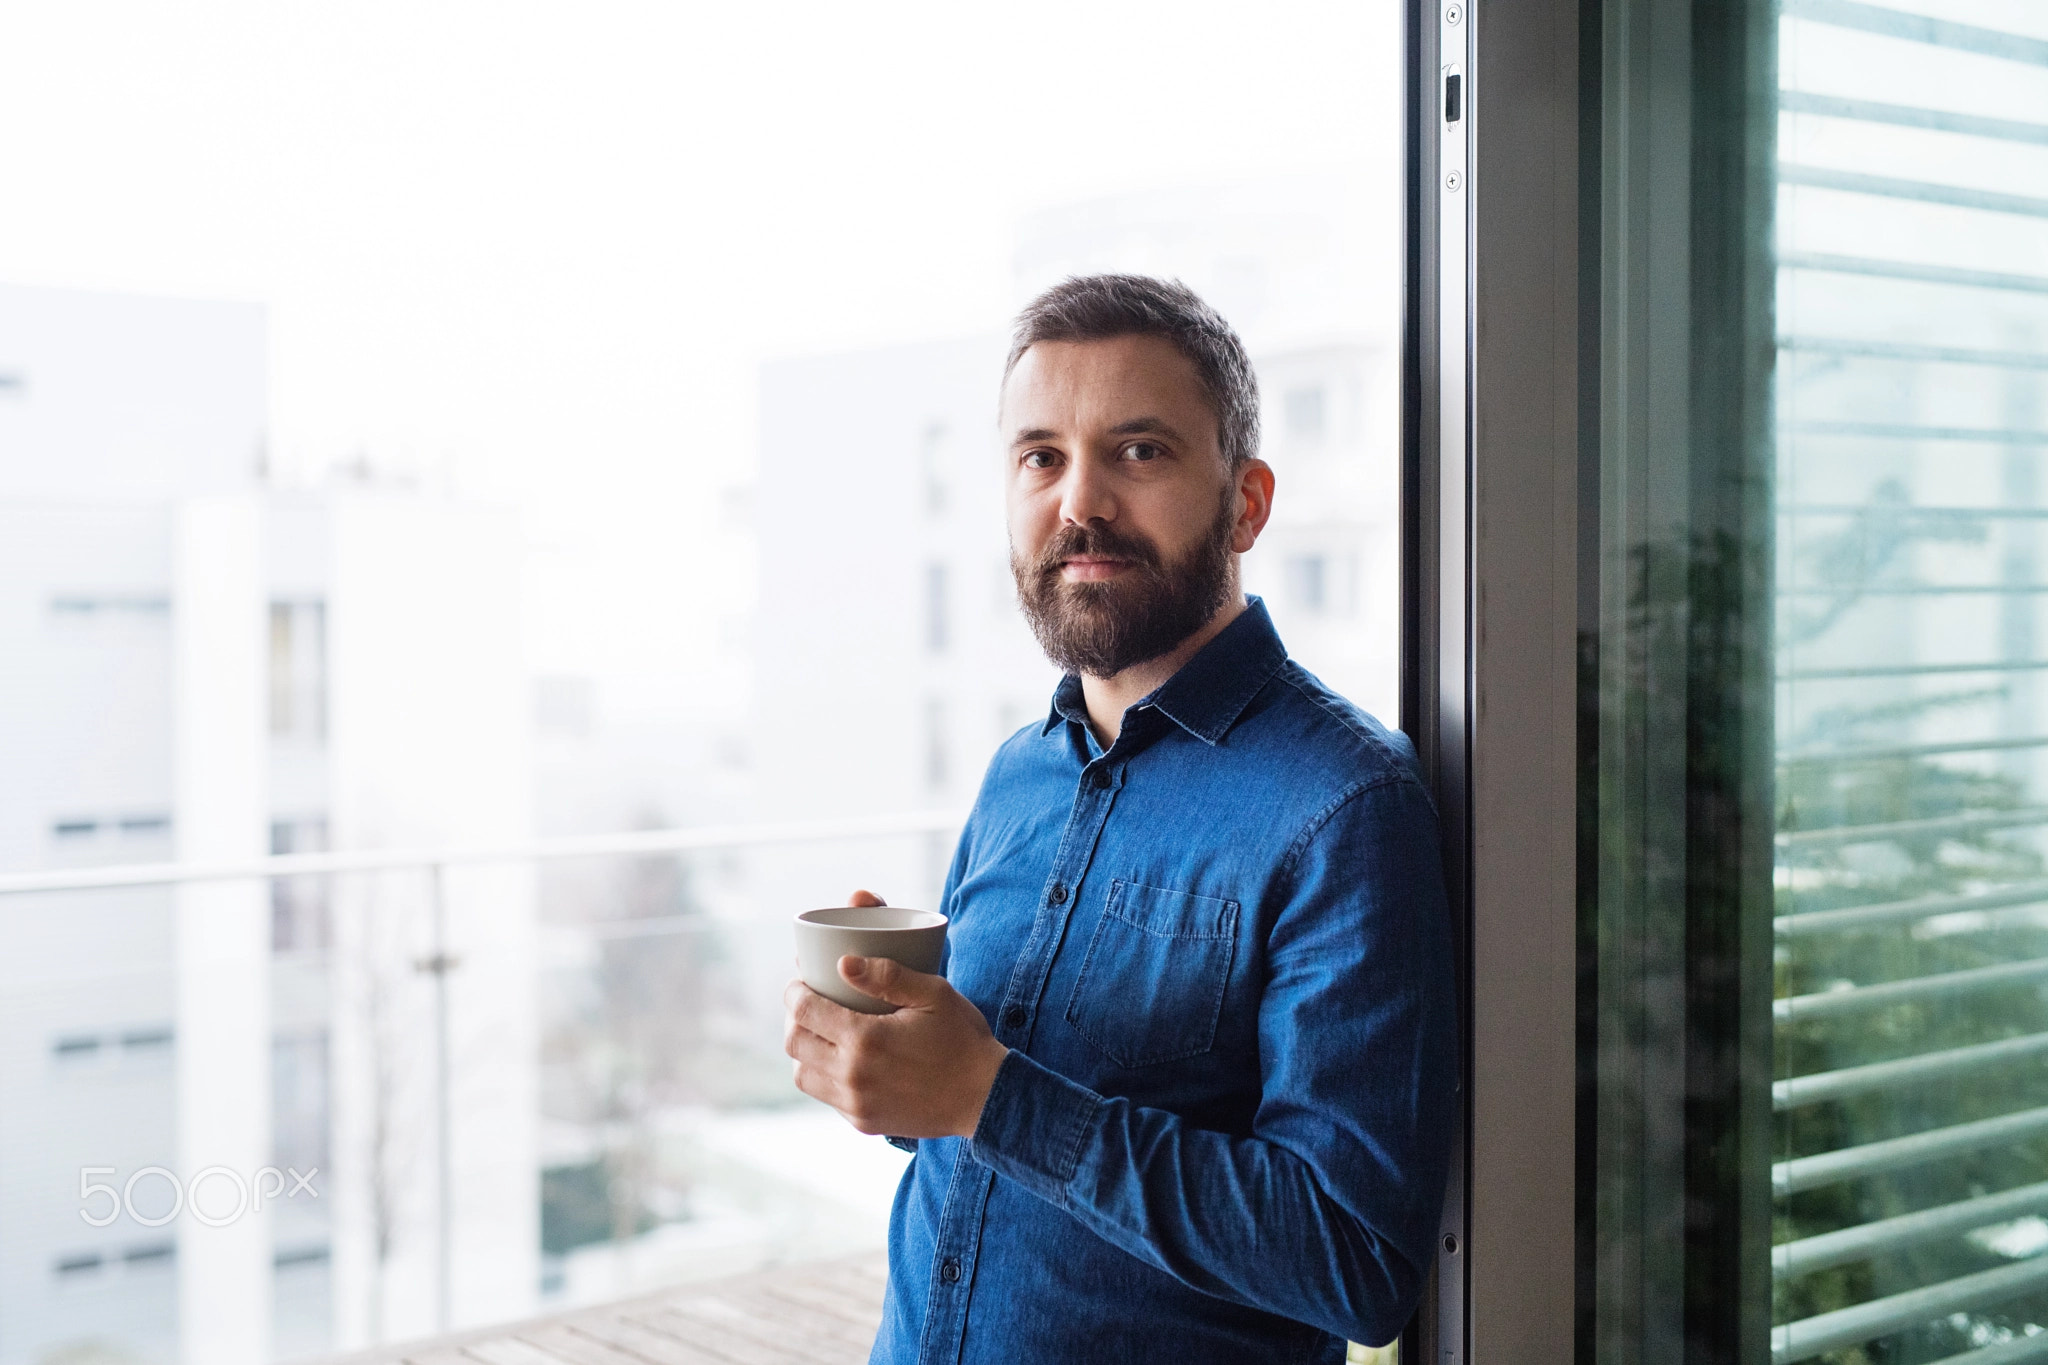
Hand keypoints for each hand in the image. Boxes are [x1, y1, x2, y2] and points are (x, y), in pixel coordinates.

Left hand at [784, 890, 1007, 1137]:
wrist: (985, 1097)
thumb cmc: (962, 1040)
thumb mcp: (934, 995)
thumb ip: (887, 975)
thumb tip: (843, 962)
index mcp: (865, 1039)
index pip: (805, 1011)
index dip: (795, 991)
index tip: (801, 981)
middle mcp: (853, 1076)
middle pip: (795, 1043)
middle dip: (794, 1017)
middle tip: (808, 1003)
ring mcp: (856, 1103)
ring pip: (802, 1075)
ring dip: (804, 1050)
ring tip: (820, 1033)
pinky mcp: (863, 1122)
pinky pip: (826, 1096)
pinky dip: (824, 1075)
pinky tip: (843, 1060)